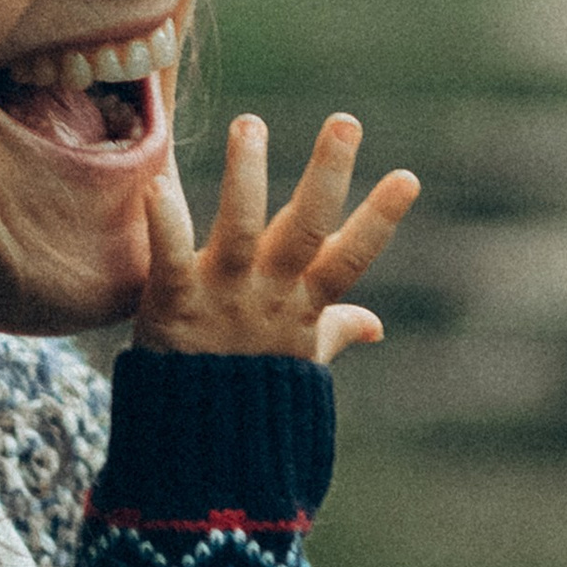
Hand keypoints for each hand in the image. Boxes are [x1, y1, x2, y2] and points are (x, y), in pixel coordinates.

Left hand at [135, 111, 418, 364]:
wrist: (199, 444)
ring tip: (251, 123)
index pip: (350, 258)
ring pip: (239, 230)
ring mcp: (223, 296)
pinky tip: (158, 186)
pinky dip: (165, 224)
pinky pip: (171, 258)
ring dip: (245, 176)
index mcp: (302, 305)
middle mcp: (268, 294)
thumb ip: (336, 328)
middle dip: (327, 177)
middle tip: (346, 122)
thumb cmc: (251, 391)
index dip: (380, 221)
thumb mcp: (300, 359)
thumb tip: (376, 325)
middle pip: (305, 231)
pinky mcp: (174, 303)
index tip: (409, 178)